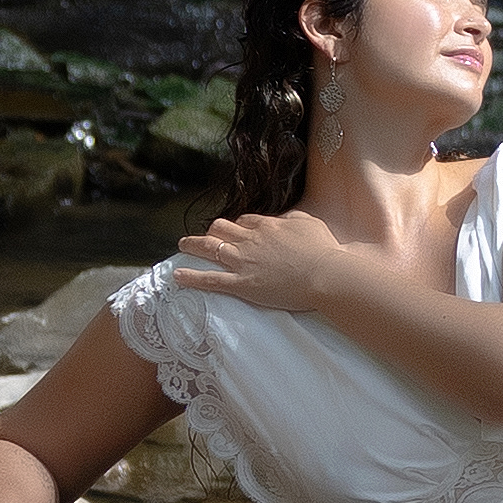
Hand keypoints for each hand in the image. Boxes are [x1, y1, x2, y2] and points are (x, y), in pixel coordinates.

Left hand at [166, 208, 368, 317]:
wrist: (324, 274)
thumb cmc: (324, 251)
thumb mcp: (312, 224)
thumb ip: (296, 219)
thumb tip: (288, 218)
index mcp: (269, 225)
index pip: (245, 220)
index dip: (237, 225)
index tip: (235, 229)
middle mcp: (251, 239)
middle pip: (222, 228)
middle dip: (211, 230)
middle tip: (205, 235)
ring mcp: (243, 261)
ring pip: (210, 248)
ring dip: (193, 245)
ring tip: (182, 245)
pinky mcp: (241, 284)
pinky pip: (210, 280)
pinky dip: (191, 277)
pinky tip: (177, 276)